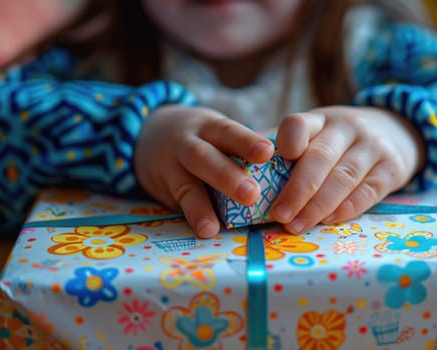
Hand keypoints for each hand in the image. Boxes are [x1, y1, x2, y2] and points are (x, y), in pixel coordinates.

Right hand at [134, 105, 274, 237]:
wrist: (151, 131)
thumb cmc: (202, 138)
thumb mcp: (217, 133)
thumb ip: (241, 151)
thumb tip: (285, 178)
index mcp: (210, 127)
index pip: (228, 131)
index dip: (247, 141)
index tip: (268, 152)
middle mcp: (189, 143)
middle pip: (205, 157)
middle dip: (228, 176)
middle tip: (252, 194)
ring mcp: (172, 165)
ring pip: (187, 182)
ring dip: (201, 206)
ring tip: (215, 225)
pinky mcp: (163, 185)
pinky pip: (177, 200)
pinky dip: (192, 215)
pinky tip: (206, 229)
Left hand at [270, 106, 425, 233]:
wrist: (396, 131)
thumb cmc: (341, 141)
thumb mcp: (318, 133)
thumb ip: (291, 151)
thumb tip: (253, 179)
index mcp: (320, 120)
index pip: (299, 124)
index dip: (287, 142)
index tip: (275, 163)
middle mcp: (347, 128)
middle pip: (320, 157)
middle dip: (298, 189)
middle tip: (280, 215)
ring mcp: (372, 147)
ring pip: (343, 177)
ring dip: (317, 205)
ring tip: (297, 225)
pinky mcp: (391, 169)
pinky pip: (368, 191)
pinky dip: (346, 208)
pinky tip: (328, 220)